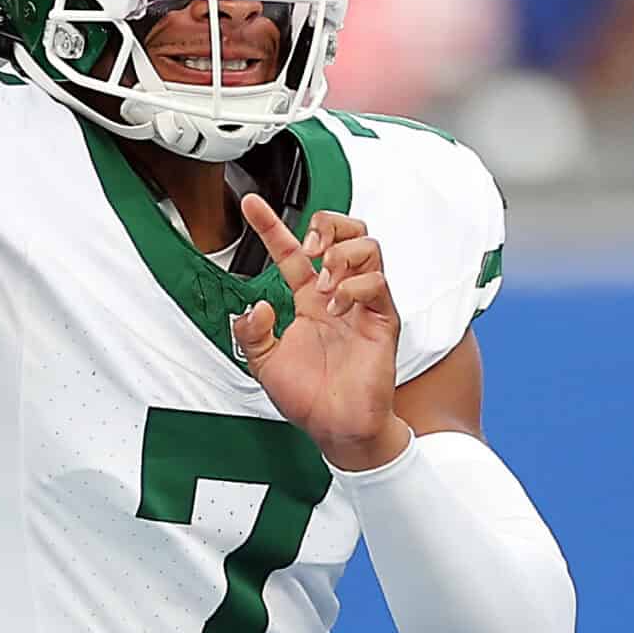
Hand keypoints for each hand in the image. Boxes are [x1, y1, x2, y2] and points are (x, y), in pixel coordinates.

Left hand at [232, 197, 406, 471]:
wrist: (337, 427)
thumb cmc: (309, 398)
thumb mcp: (263, 364)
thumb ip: (251, 333)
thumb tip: (255, 306)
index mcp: (308, 300)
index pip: (289, 251)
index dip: (269, 225)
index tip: (250, 205)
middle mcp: (337, 294)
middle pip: (344, 232)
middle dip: (326, 225)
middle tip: (308, 248)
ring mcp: (362, 303)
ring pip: (367, 247)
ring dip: (341, 255)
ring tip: (324, 284)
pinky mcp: (382, 318)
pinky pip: (377, 283)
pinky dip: (354, 286)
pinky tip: (338, 305)